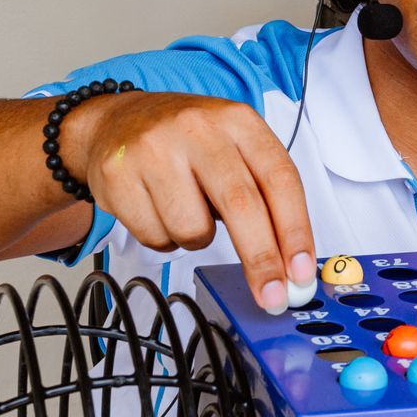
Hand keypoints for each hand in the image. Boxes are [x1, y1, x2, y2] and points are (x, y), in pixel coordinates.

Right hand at [63, 92, 314, 312]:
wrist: (115, 123)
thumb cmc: (184, 143)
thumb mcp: (232, 146)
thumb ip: (264, 194)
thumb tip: (290, 262)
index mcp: (237, 120)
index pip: (279, 179)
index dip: (295, 231)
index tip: (301, 271)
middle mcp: (198, 129)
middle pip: (242, 205)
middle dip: (262, 260)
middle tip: (273, 295)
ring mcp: (154, 150)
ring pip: (194, 229)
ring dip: (199, 238)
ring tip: (188, 210)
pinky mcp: (118, 175)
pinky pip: (157, 237)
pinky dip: (164, 237)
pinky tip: (158, 209)